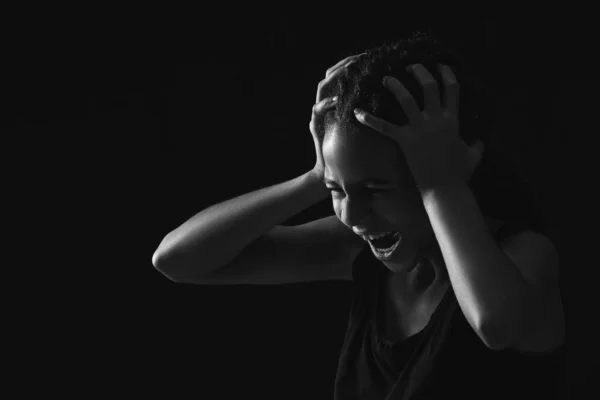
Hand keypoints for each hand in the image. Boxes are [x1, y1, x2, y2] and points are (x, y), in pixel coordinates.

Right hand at [309, 53, 364, 178]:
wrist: (332, 169)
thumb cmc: (352, 149)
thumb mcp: (364, 125)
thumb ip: (370, 110)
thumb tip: (393, 96)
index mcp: (338, 100)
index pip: (343, 73)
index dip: (354, 62)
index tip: (369, 56)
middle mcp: (326, 103)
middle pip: (330, 74)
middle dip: (345, 64)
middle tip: (360, 58)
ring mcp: (319, 113)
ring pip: (322, 87)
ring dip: (335, 77)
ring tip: (349, 71)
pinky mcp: (315, 125)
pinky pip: (317, 110)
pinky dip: (326, 104)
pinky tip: (336, 100)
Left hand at [353, 63, 484, 192]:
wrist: (445, 189)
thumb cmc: (460, 173)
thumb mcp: (474, 155)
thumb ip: (476, 144)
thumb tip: (480, 141)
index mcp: (453, 120)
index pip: (452, 89)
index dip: (446, 74)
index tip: (439, 65)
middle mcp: (436, 120)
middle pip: (428, 87)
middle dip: (419, 72)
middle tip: (410, 66)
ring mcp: (420, 129)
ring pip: (406, 100)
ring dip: (396, 86)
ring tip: (386, 79)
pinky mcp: (405, 141)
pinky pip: (384, 127)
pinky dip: (370, 119)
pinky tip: (357, 112)